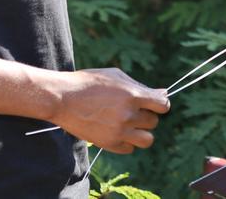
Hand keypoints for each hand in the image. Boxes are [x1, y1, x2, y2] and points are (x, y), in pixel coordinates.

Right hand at [50, 68, 169, 153]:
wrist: (63, 98)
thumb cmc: (89, 82)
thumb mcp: (116, 77)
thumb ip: (140, 86)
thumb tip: (162, 94)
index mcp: (132, 95)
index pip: (163, 106)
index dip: (160, 104)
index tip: (153, 104)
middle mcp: (128, 114)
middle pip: (153, 122)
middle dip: (146, 116)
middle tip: (132, 111)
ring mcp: (119, 131)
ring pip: (147, 140)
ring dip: (142, 132)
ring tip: (130, 125)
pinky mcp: (108, 143)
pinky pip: (129, 148)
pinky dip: (127, 142)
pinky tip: (117, 131)